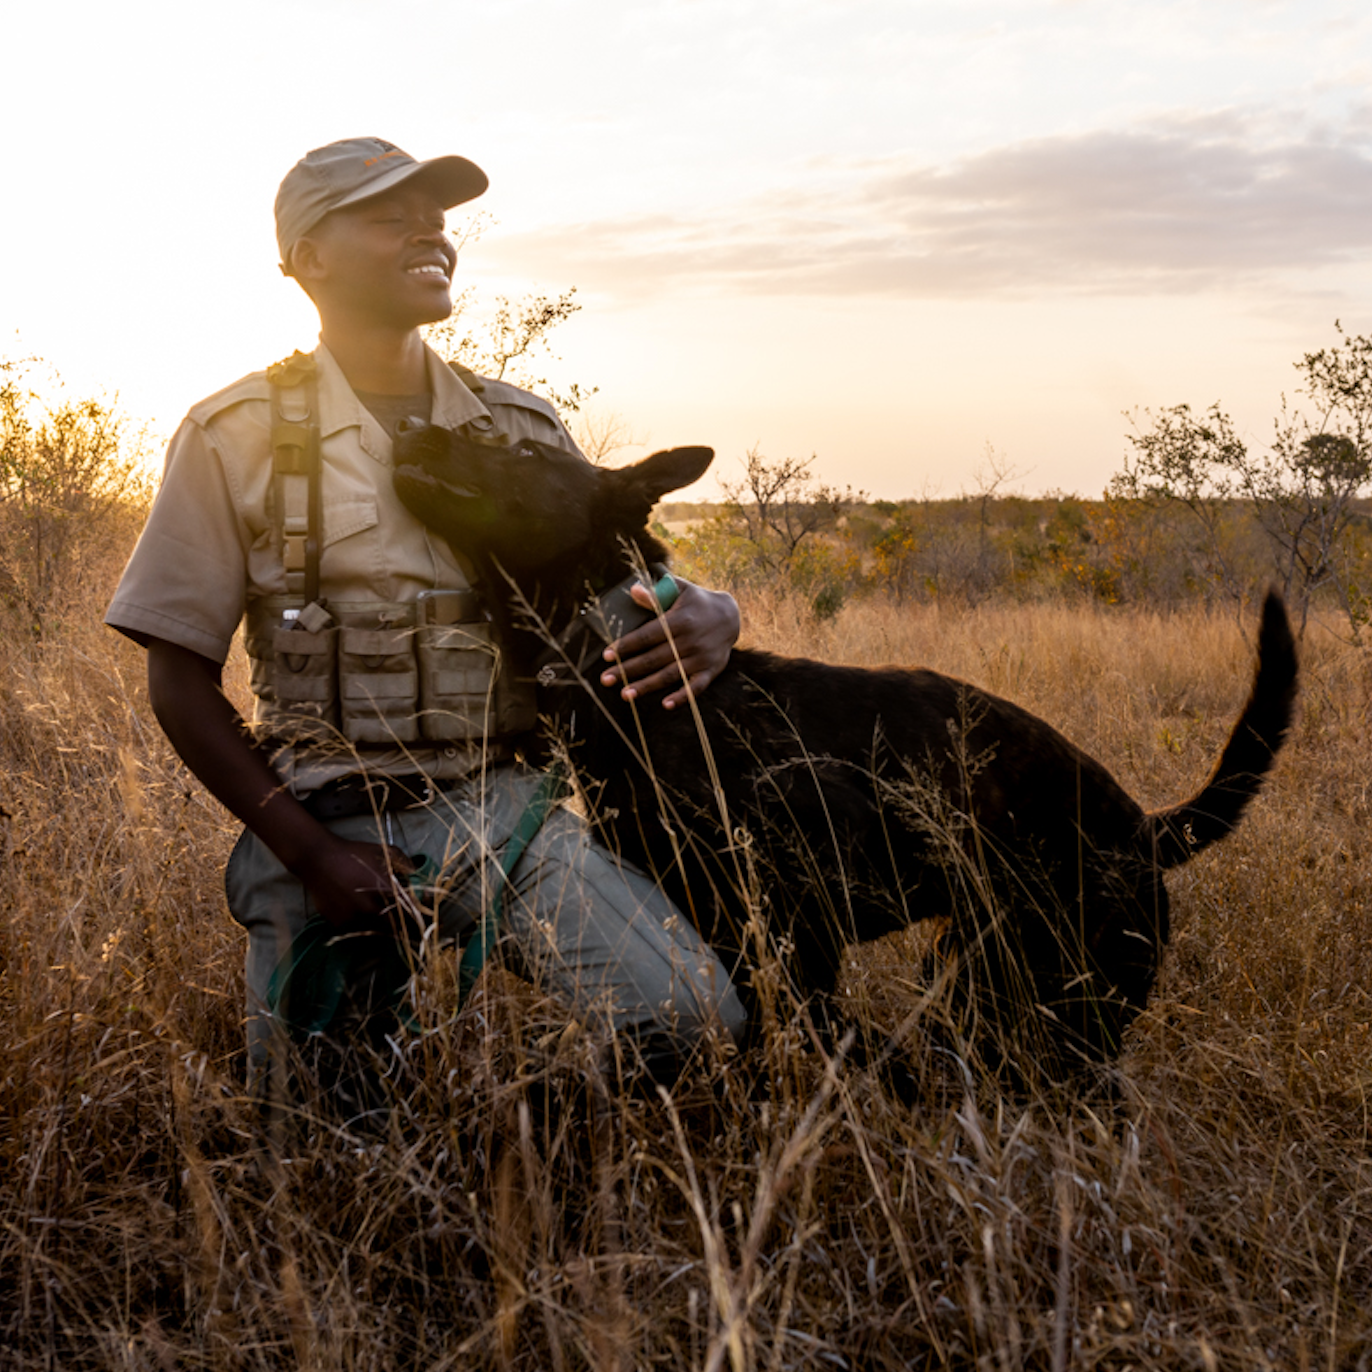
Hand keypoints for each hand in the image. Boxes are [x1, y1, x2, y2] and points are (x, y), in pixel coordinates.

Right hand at [294, 834, 415, 930]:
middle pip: (393, 927)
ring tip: (372, 910)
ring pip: (373, 929)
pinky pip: (355, 928)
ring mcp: (353, 918)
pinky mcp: (338, 923)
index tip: (431, 922)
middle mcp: (370, 909)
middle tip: (402, 921)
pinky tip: (353, 906)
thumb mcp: (386, 852)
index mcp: (385, 891)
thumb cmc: (355, 853)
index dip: (421, 918)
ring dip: (378, 923)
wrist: (318, 858)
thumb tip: (421, 880)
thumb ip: (408, 866)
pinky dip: (358, 921)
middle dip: (400, 925)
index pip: (410, 913)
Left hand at [600, 578, 739, 708]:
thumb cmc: (697, 602)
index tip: (607, 656)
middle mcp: (690, 640)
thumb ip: (657, 592)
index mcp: (680, 620)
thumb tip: (633, 590)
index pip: (647, 636)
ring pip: (669, 675)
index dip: (626, 645)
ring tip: (625, 694)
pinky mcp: (711, 670)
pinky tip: (665, 705)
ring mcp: (701, 657)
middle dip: (628, 670)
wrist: (731, 615)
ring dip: (646, 686)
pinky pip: (696, 687)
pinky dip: (682, 697)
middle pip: (654, 658)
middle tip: (606, 679)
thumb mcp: (680, 590)